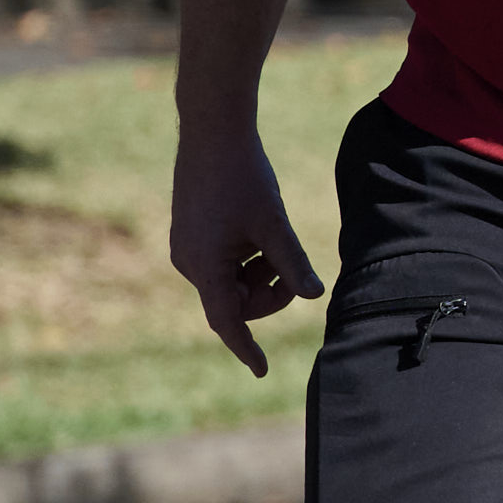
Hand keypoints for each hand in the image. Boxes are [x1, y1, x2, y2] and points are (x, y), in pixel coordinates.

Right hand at [171, 132, 308, 374]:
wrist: (212, 132)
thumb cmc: (244, 177)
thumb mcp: (274, 223)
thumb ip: (293, 263)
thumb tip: (314, 297)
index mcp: (205, 265)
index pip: (227, 321)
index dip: (246, 347)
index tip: (262, 371)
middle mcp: (189, 263)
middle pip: (236, 302)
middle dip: (268, 291)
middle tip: (293, 267)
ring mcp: (187, 250)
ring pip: (233, 282)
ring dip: (260, 271)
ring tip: (273, 236)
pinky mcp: (191, 236)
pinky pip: (224, 264)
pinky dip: (247, 258)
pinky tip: (257, 228)